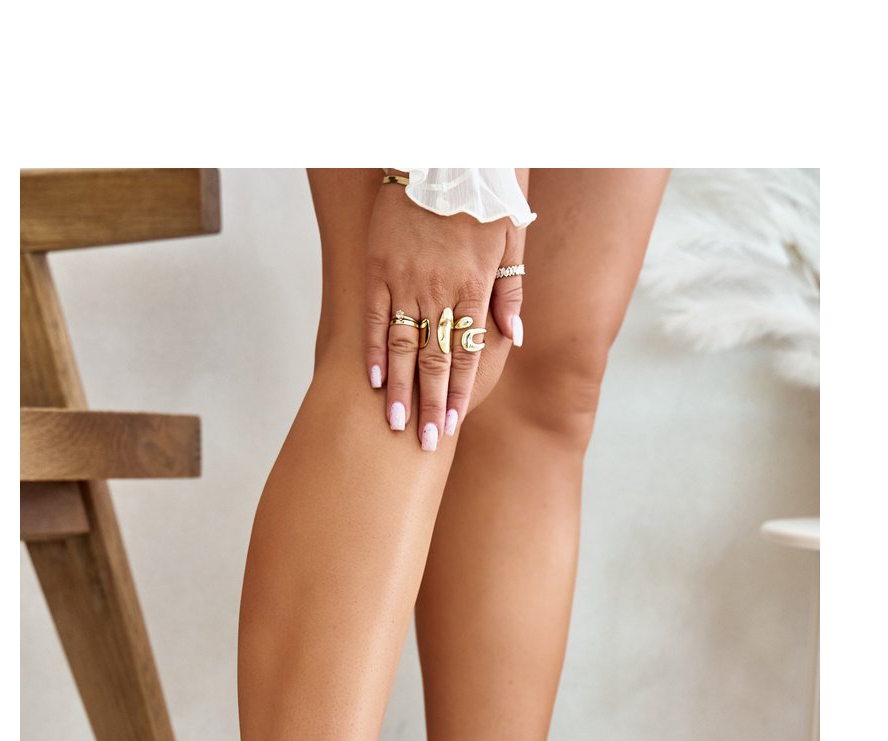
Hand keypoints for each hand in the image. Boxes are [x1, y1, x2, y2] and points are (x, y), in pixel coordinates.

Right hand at [365, 179, 524, 448]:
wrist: (445, 148)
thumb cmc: (485, 192)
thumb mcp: (511, 235)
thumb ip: (511, 288)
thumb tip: (514, 336)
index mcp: (473, 285)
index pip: (466, 353)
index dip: (459, 393)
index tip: (452, 426)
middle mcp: (439, 289)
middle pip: (434, 359)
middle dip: (430, 405)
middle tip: (424, 445)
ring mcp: (406, 279)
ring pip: (403, 346)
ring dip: (400, 390)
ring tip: (396, 426)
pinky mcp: (379, 265)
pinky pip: (376, 316)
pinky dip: (375, 350)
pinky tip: (373, 381)